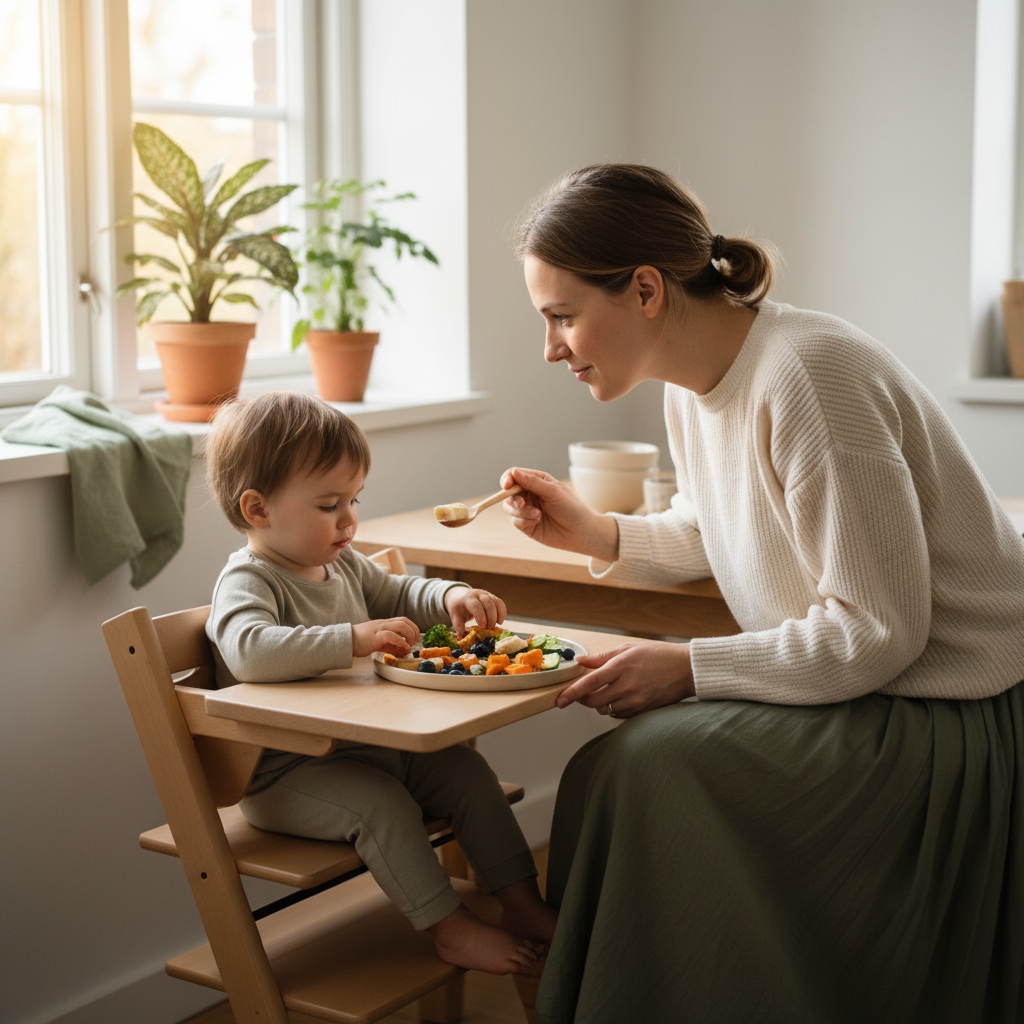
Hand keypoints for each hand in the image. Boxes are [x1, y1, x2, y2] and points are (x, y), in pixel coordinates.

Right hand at [352, 616, 419, 657]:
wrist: (345, 641)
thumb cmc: (361, 642)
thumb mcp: (380, 643)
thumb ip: (392, 646)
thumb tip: (404, 651)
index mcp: (385, 624)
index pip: (403, 620)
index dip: (413, 628)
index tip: (414, 639)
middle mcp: (383, 624)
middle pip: (404, 620)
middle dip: (414, 630)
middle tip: (414, 641)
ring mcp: (379, 629)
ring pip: (401, 625)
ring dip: (410, 634)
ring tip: (410, 644)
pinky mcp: (375, 636)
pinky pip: (391, 635)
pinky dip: (400, 641)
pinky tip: (403, 648)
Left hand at [445, 587, 506, 636]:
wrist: (459, 595)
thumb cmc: (457, 607)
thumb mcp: (455, 616)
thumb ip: (458, 626)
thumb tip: (461, 639)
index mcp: (468, 598)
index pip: (476, 606)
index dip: (480, 616)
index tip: (482, 626)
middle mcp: (478, 594)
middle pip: (488, 603)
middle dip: (491, 617)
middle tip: (489, 628)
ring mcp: (486, 594)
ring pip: (497, 602)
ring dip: (499, 615)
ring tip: (496, 626)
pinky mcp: (492, 597)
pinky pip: (500, 603)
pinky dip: (502, 612)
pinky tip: (500, 621)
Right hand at [500, 467, 618, 561]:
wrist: (580, 532)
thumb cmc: (571, 508)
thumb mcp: (553, 491)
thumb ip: (533, 482)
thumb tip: (514, 472)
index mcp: (536, 481)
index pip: (514, 476)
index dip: (507, 479)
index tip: (507, 485)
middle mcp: (530, 494)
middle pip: (508, 492)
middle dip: (513, 498)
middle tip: (522, 504)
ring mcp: (527, 510)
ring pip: (509, 507)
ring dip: (520, 511)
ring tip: (537, 515)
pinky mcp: (526, 525)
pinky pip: (515, 521)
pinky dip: (524, 520)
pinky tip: (537, 521)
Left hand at [556, 641, 694, 717]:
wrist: (686, 669)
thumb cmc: (659, 656)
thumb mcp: (629, 648)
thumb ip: (602, 657)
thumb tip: (581, 661)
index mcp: (621, 667)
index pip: (589, 683)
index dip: (571, 693)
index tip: (560, 700)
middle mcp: (627, 686)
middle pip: (593, 702)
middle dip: (583, 699)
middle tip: (583, 692)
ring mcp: (636, 701)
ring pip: (605, 710)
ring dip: (599, 703)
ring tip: (607, 690)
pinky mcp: (643, 711)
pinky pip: (619, 715)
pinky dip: (614, 708)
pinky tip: (620, 697)